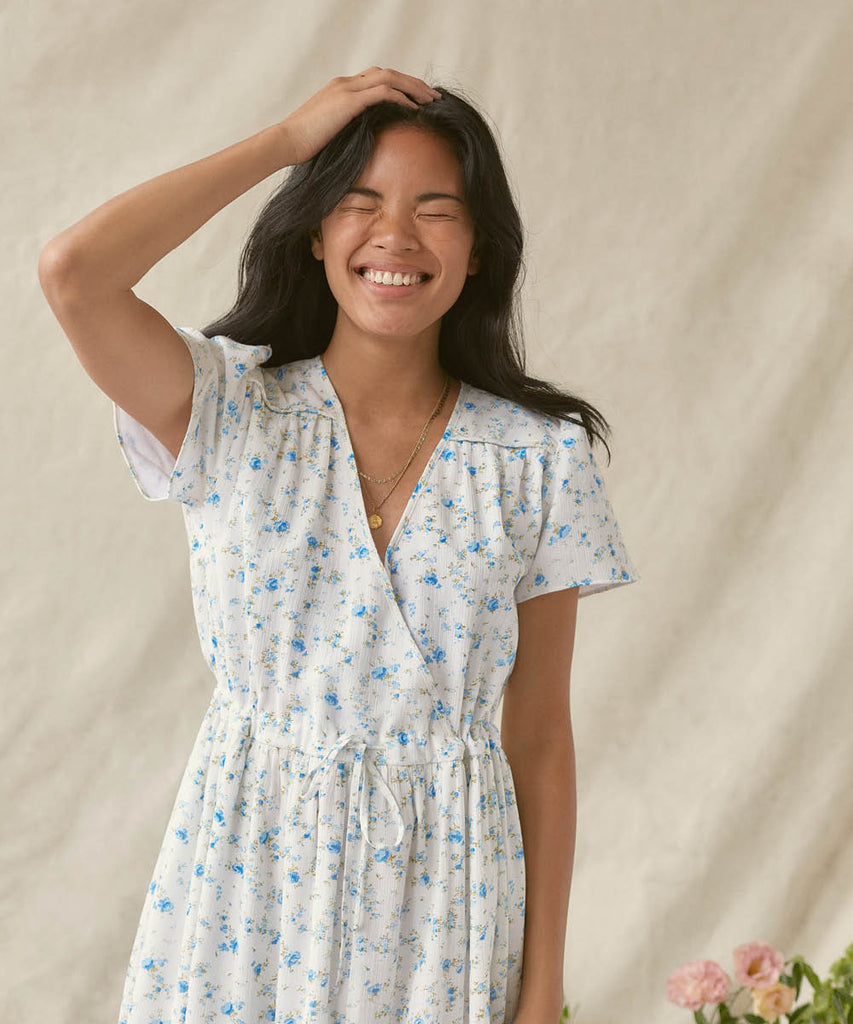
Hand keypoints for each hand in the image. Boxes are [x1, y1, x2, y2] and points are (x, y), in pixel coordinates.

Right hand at [277, 66, 441, 165]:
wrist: (285, 142)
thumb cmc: (303, 146)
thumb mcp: (329, 135)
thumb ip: (346, 131)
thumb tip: (361, 146)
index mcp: (340, 89)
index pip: (375, 78)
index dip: (398, 85)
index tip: (416, 98)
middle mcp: (345, 83)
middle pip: (387, 72)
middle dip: (412, 82)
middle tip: (432, 96)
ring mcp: (347, 89)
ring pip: (389, 77)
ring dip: (413, 87)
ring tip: (431, 100)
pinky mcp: (349, 101)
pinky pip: (384, 93)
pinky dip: (402, 98)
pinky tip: (415, 110)